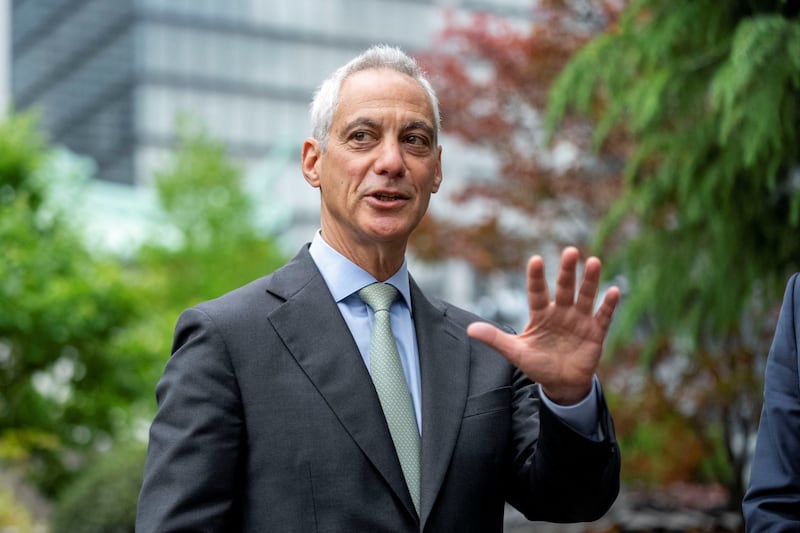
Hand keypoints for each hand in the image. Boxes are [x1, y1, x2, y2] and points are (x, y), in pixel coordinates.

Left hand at [467, 247, 619, 404]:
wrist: (561, 385)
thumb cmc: (537, 365)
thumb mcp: (515, 353)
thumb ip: (495, 339)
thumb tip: (470, 330)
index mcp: (540, 315)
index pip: (537, 292)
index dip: (536, 277)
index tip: (535, 260)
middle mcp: (561, 312)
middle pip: (564, 288)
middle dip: (567, 271)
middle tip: (570, 251)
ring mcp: (579, 321)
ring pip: (585, 297)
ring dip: (590, 281)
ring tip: (593, 262)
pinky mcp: (595, 333)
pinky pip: (603, 316)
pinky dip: (608, 305)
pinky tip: (613, 290)